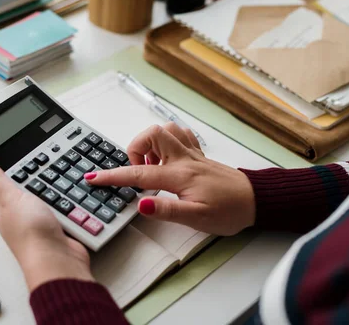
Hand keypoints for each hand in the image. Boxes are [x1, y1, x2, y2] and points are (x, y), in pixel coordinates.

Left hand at [0, 160, 92, 290]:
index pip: (1, 189)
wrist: (57, 260)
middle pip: (27, 195)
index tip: (15, 163)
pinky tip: (72, 205)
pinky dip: (70, 210)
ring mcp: (41, 227)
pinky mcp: (59, 233)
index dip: (7, 175)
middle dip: (37, 184)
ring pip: (48, 204)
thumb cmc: (31, 233)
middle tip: (44, 171)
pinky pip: (65, 215)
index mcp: (5, 210)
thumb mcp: (12, 197)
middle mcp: (21, 220)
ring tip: (61, 186)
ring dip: (56, 196)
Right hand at [84, 123, 255, 235]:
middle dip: (135, 148)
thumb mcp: (197, 219)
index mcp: (179, 175)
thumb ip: (167, 210)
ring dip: (151, 143)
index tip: (92, 178)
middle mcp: (184, 158)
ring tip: (152, 165)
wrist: (255, 200)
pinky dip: (167, 140)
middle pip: (151, 134)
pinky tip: (168, 157)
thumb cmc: (229, 211)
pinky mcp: (199, 154)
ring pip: (165, 130)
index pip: (138, 174)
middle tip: (138, 170)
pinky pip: (179, 134)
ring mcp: (192, 153)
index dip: (112, 177)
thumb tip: (141, 204)